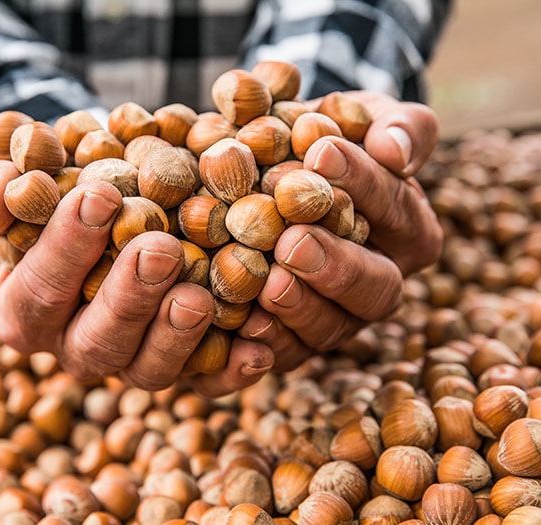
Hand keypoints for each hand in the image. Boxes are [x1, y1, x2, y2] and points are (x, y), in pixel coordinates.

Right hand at [0, 159, 273, 396]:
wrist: (105, 209)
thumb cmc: (57, 193)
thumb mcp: (14, 179)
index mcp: (28, 310)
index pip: (39, 290)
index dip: (65, 248)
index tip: (99, 196)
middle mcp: (78, 346)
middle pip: (96, 342)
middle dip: (127, 298)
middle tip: (159, 249)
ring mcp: (133, 361)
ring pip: (149, 371)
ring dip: (176, 338)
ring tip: (197, 296)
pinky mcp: (183, 368)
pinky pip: (206, 382)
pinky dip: (231, 370)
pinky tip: (258, 347)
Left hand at [238, 91, 443, 371]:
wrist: (276, 169)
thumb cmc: (327, 137)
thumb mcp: (366, 116)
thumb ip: (397, 125)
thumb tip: (396, 150)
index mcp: (408, 230)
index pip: (393, 208)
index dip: (362, 182)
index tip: (321, 153)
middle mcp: (379, 282)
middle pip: (374, 287)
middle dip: (335, 265)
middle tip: (294, 241)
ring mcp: (337, 318)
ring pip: (331, 329)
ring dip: (299, 310)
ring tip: (267, 284)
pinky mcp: (294, 341)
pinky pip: (285, 355)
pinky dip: (264, 345)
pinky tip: (241, 327)